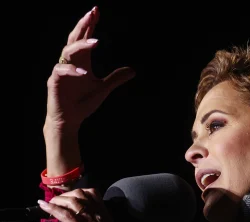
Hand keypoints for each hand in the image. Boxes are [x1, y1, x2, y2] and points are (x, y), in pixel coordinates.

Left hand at [37, 188, 133, 221]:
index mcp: (105, 215)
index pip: (93, 193)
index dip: (78, 192)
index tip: (70, 198)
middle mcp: (98, 215)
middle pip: (79, 194)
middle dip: (65, 195)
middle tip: (57, 203)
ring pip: (72, 202)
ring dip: (57, 201)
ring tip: (49, 205)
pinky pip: (66, 216)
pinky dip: (53, 209)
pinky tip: (44, 206)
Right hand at [45, 6, 135, 132]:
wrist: (69, 120)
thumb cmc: (82, 103)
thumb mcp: (103, 89)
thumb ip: (115, 78)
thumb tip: (133, 70)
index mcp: (81, 61)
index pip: (84, 38)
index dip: (90, 24)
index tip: (96, 11)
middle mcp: (70, 62)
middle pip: (74, 38)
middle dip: (83, 25)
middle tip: (92, 13)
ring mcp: (61, 71)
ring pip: (67, 51)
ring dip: (81, 45)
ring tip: (96, 42)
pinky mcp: (55, 82)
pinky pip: (61, 71)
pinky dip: (71, 70)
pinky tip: (83, 72)